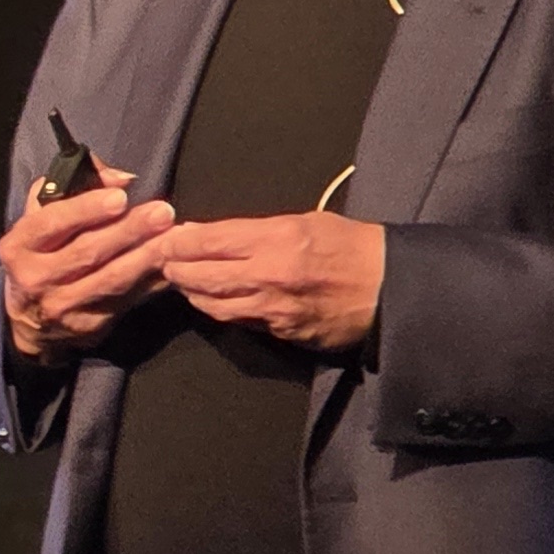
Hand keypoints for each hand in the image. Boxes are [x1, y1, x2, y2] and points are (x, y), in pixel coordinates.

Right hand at [0, 171, 176, 364]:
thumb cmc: (38, 254)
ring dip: (146, 257)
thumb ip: (72, 188)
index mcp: (18, 247)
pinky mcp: (89, 324)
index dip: (87, 209)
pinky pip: (127, 299)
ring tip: (173, 236)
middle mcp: (36, 278)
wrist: (27, 319)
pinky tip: (172, 265)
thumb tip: (120, 179)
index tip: (120, 197)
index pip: (52, 223)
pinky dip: (152, 281)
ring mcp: (63, 306)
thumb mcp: (38, 218)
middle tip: (162, 212)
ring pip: (111, 279)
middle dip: (128, 230)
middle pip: (87, 252)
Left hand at [157, 211, 384, 354]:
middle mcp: (269, 274)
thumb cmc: (350, 246)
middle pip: (201, 276)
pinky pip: (239, 321)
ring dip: (193, 294)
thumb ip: (256, 230)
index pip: (209, 240)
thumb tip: (210, 234)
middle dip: (175, 269)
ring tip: (183, 282)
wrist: (390, 288)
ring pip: (213, 305)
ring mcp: (273, 308)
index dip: (179, 241)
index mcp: (276, 238)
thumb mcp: (305, 221)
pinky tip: (214, 301)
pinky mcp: (281, 332)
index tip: (163, 239)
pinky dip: (221, 310)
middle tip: (163, 262)